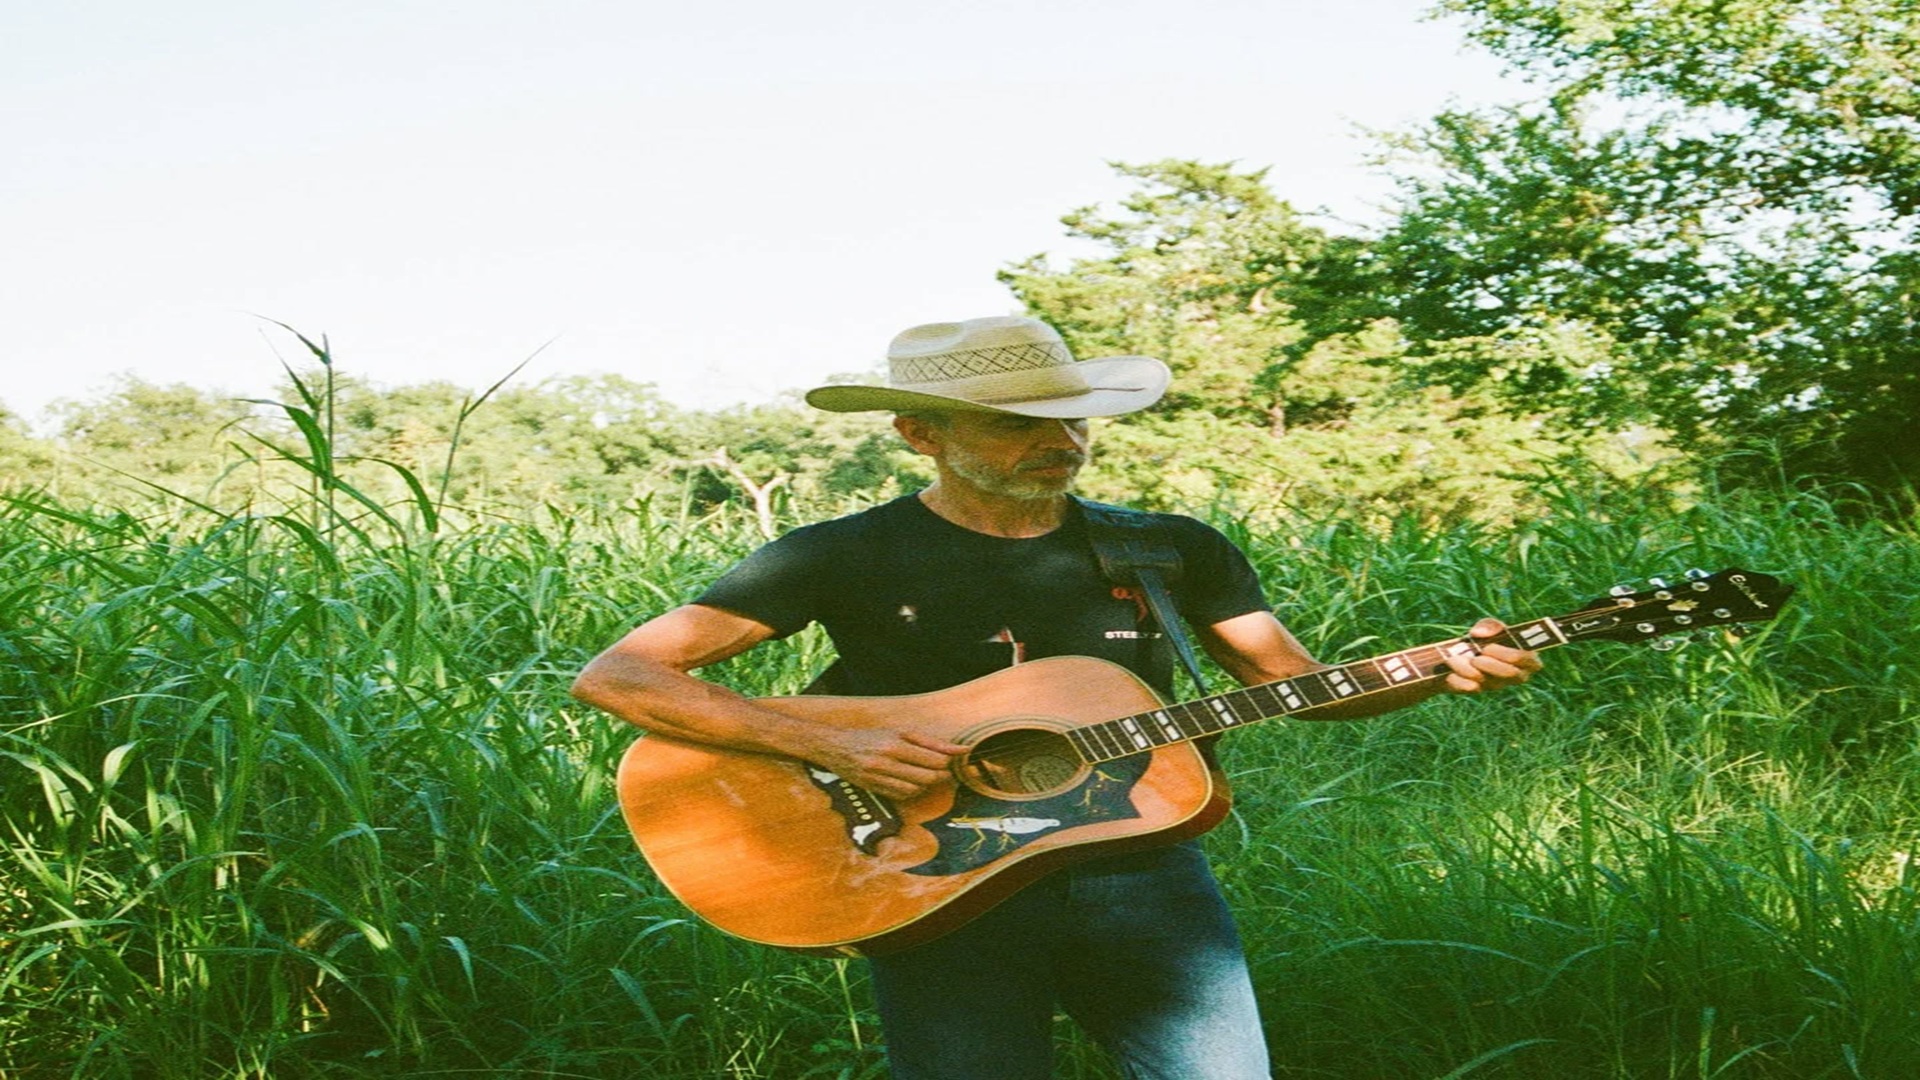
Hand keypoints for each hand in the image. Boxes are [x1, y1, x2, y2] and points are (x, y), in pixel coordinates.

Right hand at [801, 728, 967, 800]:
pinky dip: (912, 791)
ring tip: (926, 774)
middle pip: (928, 776)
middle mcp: (887, 759)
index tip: (954, 760)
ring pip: (917, 788)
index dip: (949, 762)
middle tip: (944, 771)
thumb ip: (932, 742)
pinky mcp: (874, 788)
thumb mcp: (901, 732)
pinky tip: (909, 781)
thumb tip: (962, 750)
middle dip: (941, 775)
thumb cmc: (872, 736)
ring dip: (926, 784)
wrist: (836, 747)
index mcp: (896, 741)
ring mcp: (879, 776)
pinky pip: (903, 795)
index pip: (934, 758)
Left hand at [1443, 618, 1542, 693]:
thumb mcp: (1488, 627)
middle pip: (1512, 675)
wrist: (1455, 652)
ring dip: (1467, 668)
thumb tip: (1480, 634)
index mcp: (1526, 659)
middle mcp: (1514, 675)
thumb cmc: (1481, 639)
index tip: (1490, 647)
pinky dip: (1457, 677)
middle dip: (1492, 665)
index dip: (1512, 656)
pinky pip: (1469, 687)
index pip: (1532, 663)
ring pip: (1487, 680)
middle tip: (1475, 657)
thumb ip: (1490, 625)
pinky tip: (1450, 670)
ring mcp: (1496, 684)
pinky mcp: (1477, 690)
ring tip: (1454, 658)